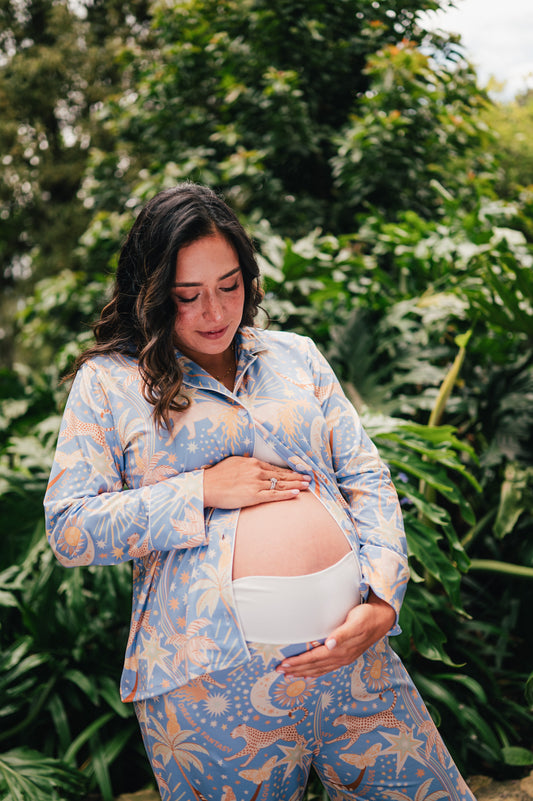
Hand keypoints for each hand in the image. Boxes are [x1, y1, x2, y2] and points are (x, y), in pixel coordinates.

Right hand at [203, 456, 310, 508]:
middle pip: (281, 474)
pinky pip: (273, 495)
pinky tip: (295, 493)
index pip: (274, 467)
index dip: (288, 470)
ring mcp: (256, 483)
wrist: (206, 486)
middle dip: (296, 476)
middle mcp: (256, 471)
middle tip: (309, 477)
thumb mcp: (233, 463)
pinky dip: (286, 494)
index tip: (298, 471)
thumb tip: (251, 462)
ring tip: (306, 485)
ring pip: (280, 484)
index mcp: (252, 462)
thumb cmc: (217, 476)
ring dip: (295, 484)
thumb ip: (245, 464)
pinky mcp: (253, 496)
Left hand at [276, 592, 395, 677]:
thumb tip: (330, 644)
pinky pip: (328, 668)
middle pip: (314, 666)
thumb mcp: (356, 622)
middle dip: (296, 669)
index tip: (283, 664)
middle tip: (279, 672)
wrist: (384, 618)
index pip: (314, 658)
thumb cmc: (367, 616)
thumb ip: (342, 634)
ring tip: (289, 675)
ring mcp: (345, 658)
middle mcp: (342, 657)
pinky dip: (316, 672)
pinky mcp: (347, 655)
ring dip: (304, 672)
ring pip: (320, 669)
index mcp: (341, 650)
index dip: (298, 662)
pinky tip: (310, 675)